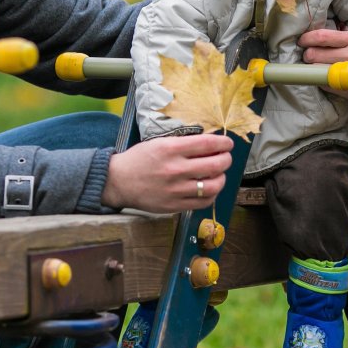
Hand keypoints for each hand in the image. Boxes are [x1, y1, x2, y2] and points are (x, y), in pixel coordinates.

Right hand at [101, 132, 233, 213]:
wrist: (119, 181)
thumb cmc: (139, 160)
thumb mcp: (159, 143)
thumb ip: (183, 144)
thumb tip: (209, 144)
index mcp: (170, 149)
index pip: (207, 144)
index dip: (223, 143)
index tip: (228, 144)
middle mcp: (175, 169)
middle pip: (215, 165)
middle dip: (226, 159)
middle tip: (226, 157)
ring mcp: (176, 190)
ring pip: (212, 186)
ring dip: (221, 178)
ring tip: (219, 174)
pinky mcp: (174, 205)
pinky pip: (203, 202)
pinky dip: (212, 195)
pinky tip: (209, 188)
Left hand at [298, 28, 347, 107]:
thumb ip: (342, 38)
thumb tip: (317, 35)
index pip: (322, 36)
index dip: (306, 38)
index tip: (302, 41)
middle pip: (314, 54)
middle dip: (307, 55)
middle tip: (310, 56)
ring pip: (316, 70)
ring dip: (312, 69)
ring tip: (318, 67)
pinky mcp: (346, 89)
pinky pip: (323, 83)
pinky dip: (320, 80)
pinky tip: (326, 78)